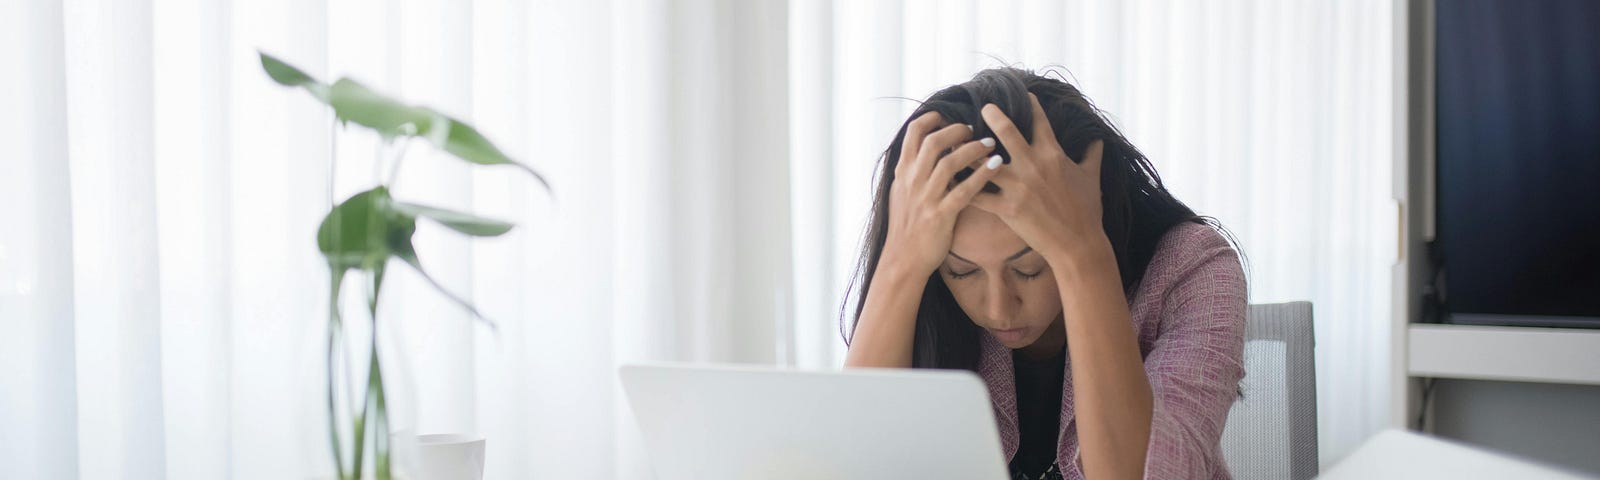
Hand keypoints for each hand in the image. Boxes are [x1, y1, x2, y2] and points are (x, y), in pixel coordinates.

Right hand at [881, 111, 1004, 275]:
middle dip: (956, 130)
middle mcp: (913, 181)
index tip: (946, 115)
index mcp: (903, 173)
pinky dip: (982, 175)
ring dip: (972, 149)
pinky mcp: (941, 215)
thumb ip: (912, 172)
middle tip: (972, 129)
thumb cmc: (906, 226)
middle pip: (934, 142)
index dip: (931, 119)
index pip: (913, 134)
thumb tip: (922, 152)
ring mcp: (926, 198)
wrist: (903, 259)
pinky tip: (996, 165)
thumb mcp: (900, 193)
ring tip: (990, 143)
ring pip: (949, 163)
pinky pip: (965, 190)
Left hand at [970, 93, 1108, 264]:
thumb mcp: (1092, 178)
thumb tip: (1098, 139)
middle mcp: (1033, 165)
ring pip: (984, 163)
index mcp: (1053, 155)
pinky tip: (947, 181)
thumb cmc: (1087, 211)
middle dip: (992, 116)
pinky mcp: (1007, 209)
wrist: (1078, 245)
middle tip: (981, 106)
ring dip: (968, 152)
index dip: (1030, 105)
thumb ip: (1092, 155)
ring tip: (954, 142)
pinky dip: (961, 188)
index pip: (1040, 122)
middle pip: (1007, 132)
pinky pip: (978, 196)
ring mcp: (1018, 187)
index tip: (1022, 93)